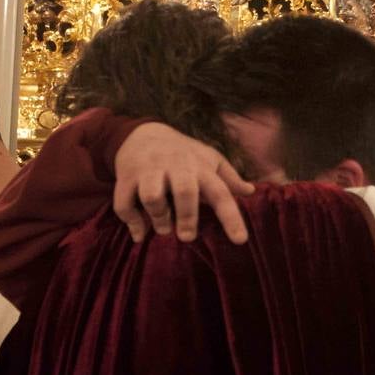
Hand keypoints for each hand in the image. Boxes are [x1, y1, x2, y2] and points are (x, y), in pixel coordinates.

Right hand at [114, 123, 254, 244]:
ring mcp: (150, 171)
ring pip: (152, 196)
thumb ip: (229, 177)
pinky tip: (140, 233)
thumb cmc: (183, 153)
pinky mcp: (127, 176)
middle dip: (187, 216)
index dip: (231, 217)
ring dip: (158, 217)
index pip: (221, 193)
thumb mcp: (209, 159)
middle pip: (184, 191)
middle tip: (187, 237)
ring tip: (163, 229)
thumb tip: (251, 191)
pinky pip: (124, 202)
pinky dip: (131, 221)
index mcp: (200, 167)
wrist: (144, 133)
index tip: (240, 240)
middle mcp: (176, 167)